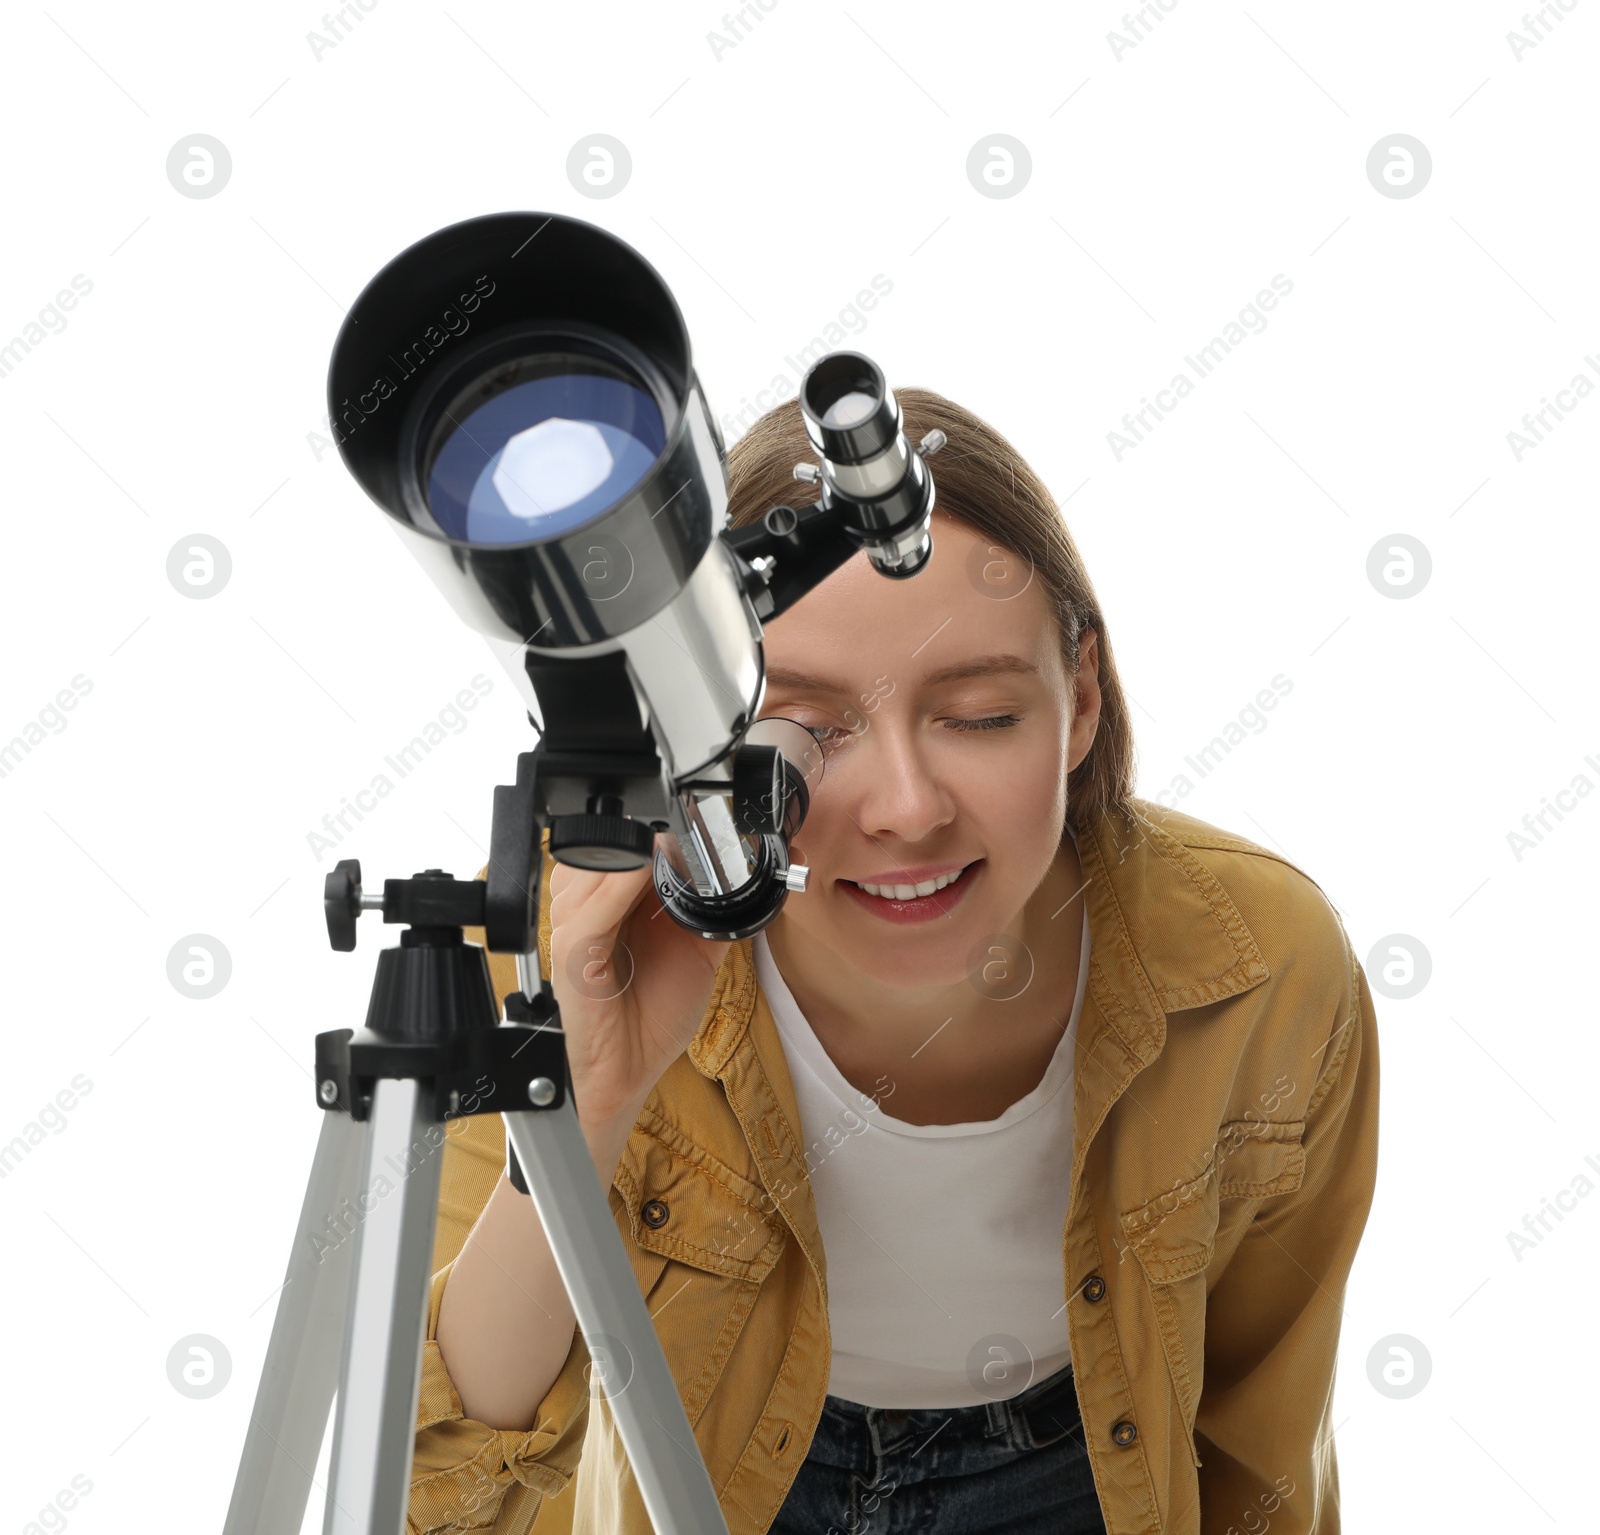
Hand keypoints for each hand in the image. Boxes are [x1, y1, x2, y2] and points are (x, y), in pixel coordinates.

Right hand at [547, 838, 732, 1128]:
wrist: (627, 1072)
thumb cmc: (653, 1014)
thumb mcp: (697, 950)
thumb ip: (711, 910)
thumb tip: (744, 875)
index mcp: (613, 900)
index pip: (630, 844)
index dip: (662, 829)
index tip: (698, 818)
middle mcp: (588, 907)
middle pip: (606, 846)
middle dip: (646, 833)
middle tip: (686, 821)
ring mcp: (576, 927)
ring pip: (593, 867)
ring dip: (633, 852)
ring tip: (671, 840)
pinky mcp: (573, 953)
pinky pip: (589, 910)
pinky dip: (618, 886)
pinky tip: (645, 870)